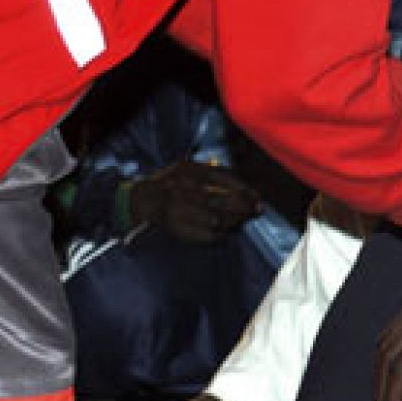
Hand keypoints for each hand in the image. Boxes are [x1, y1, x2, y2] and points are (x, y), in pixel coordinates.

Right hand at [129, 160, 260, 243]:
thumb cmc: (173, 181)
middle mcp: (183, 192)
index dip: (244, 190)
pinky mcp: (180, 230)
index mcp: (188, 172)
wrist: (143, 201)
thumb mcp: (190, 166)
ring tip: (247, 218)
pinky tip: (231, 228)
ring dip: (237, 220)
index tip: (257, 196)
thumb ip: (216, 172)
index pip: (224, 181)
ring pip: (217, 220)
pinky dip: (224, 231)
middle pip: (222, 201)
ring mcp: (180, 213)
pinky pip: (208, 234)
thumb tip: (247, 186)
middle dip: (244, 207)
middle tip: (258, 209)